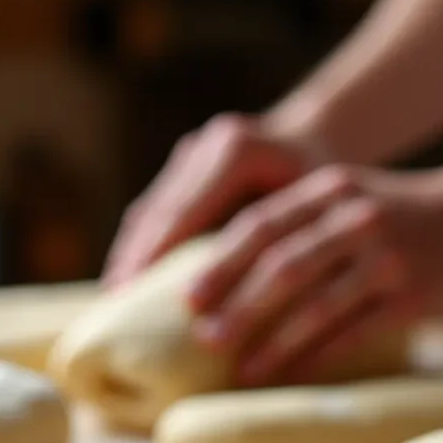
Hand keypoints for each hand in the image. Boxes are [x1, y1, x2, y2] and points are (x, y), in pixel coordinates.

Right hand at [103, 113, 325, 286]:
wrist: (321, 139)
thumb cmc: (328, 184)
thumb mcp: (318, 210)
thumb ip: (283, 240)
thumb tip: (254, 293)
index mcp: (236, 150)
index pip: (183, 210)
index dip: (155, 253)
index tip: (133, 293)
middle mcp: (207, 146)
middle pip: (158, 210)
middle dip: (133, 257)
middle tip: (114, 304)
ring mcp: (192, 155)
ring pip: (150, 209)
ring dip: (130, 252)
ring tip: (115, 297)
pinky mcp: (186, 170)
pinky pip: (156, 210)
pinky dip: (143, 245)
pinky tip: (131, 277)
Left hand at [187, 163, 442, 383]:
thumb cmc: (403, 214)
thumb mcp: (350, 196)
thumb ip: (300, 221)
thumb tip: (236, 272)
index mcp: (329, 191)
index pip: (260, 226)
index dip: (220, 264)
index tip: (186, 299)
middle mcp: (354, 219)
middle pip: (281, 267)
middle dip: (236, 307)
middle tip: (203, 340)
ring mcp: (384, 258)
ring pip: (315, 305)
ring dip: (273, 342)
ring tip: (241, 371)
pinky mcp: (410, 295)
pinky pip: (353, 331)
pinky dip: (317, 356)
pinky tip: (291, 376)